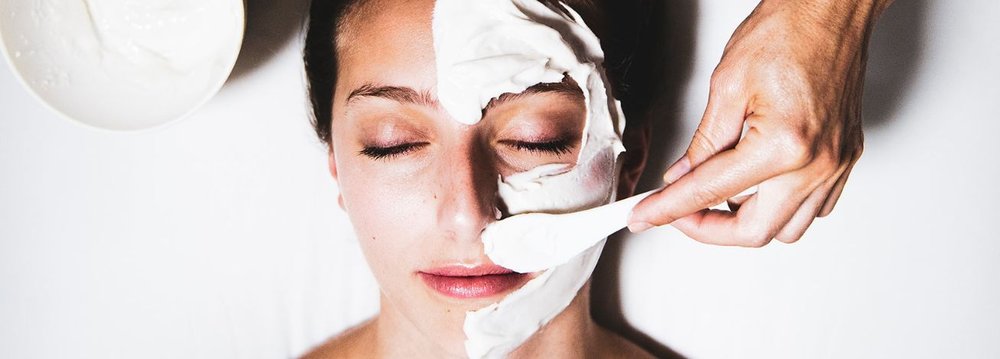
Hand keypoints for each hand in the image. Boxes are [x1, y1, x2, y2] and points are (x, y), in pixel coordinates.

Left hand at [627, 0, 893, 245]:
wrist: (831, 11)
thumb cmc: (788, 32)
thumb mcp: (726, 86)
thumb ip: (703, 143)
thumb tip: (681, 178)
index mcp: (783, 146)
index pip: (710, 193)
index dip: (669, 209)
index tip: (644, 217)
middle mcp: (817, 165)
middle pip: (754, 232)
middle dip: (708, 229)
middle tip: (677, 213)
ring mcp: (836, 166)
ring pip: (787, 230)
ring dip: (746, 222)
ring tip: (716, 197)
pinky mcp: (845, 161)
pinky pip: (813, 209)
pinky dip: (780, 208)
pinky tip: (756, 186)